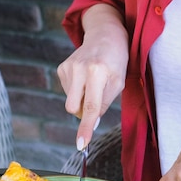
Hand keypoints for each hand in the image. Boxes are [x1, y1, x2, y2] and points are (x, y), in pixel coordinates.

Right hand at [57, 4, 128, 147]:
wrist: (106, 35)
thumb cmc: (116, 61)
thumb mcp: (118, 82)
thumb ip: (104, 103)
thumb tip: (90, 123)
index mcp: (98, 72)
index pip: (91, 106)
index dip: (86, 127)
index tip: (81, 144)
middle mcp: (80, 69)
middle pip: (73, 107)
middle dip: (83, 111)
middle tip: (96, 98)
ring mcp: (68, 67)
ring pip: (70, 101)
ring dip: (82, 98)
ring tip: (93, 82)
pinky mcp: (62, 67)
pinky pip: (67, 91)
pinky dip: (77, 90)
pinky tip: (85, 77)